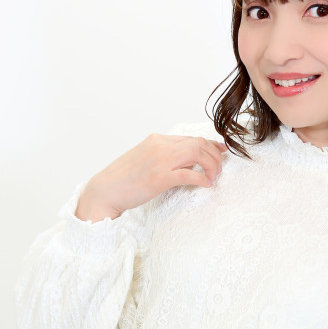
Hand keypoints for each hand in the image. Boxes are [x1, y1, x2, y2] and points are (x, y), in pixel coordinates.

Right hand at [75, 134, 228, 221]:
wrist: (105, 190)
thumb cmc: (124, 179)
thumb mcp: (145, 159)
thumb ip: (163, 156)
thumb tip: (186, 162)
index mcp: (157, 140)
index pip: (191, 138)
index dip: (210, 145)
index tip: (220, 152)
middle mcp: (160, 146)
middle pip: (198, 143)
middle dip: (214, 156)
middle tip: (219, 169)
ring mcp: (160, 161)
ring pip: (197, 154)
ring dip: (211, 166)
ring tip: (214, 177)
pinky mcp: (160, 178)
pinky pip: (190, 174)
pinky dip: (202, 179)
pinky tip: (206, 185)